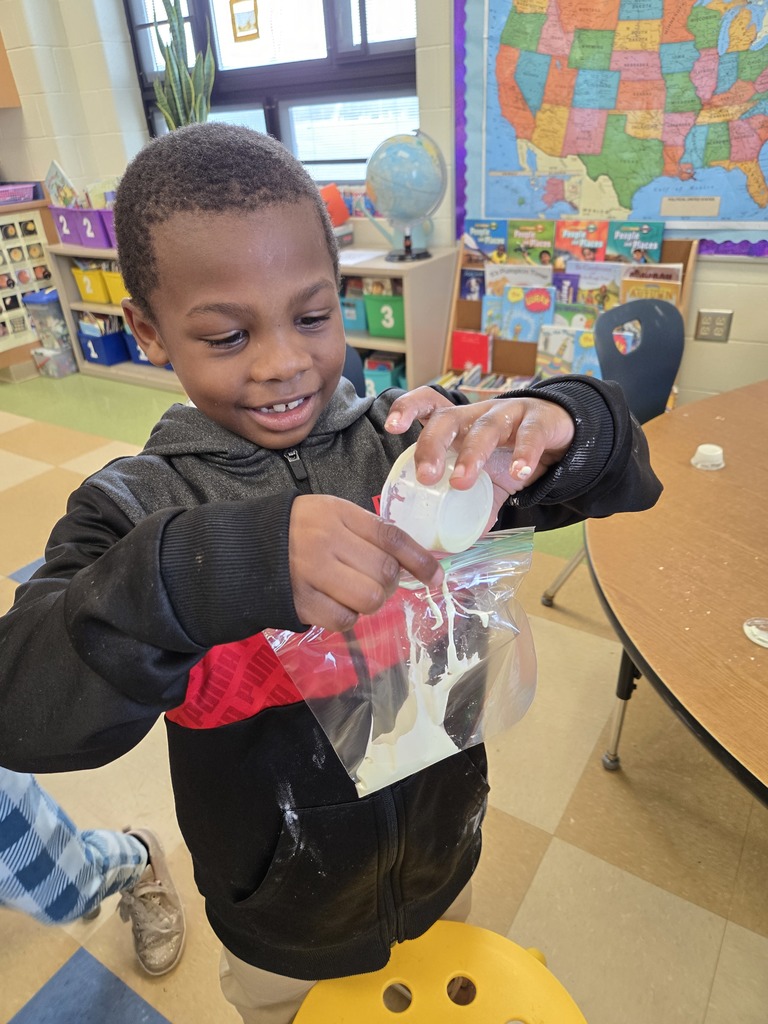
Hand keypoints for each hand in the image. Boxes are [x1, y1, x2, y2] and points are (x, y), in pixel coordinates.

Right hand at [289, 495, 442, 630]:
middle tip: (375, 581)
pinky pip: (344, 619)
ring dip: (370, 602)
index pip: (391, 537)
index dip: (420, 560)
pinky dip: (347, 617)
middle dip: (389, 583)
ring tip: (354, 593)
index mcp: (338, 514)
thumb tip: (414, 562)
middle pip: (384, 572)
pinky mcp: (300, 602)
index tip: (435, 577)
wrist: (244, 548)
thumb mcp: (331, 515)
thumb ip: (367, 532)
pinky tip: (335, 604)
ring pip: (369, 599)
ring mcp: (311, 573)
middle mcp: (326, 541)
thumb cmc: (298, 530)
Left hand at [385, 387, 574, 498]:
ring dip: (472, 453)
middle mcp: (477, 414)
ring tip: (462, 481)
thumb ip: (468, 509)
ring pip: (486, 426)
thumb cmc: (511, 455)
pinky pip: (531, 434)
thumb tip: (444, 550)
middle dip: (432, 445)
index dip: (408, 409)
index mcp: (459, 425)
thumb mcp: (487, 482)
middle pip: (448, 418)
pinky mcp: (540, 420)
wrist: (563, 437)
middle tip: (426, 477)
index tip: (392, 427)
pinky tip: (518, 474)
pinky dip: (524, 454)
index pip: (428, 405)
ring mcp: (509, 414)